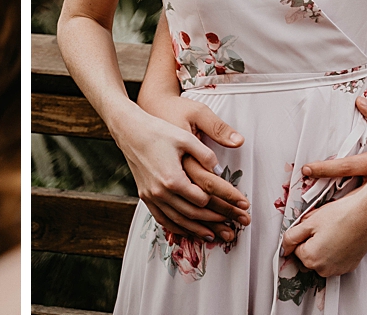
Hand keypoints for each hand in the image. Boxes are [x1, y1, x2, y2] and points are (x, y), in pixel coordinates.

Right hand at [111, 101, 249, 243]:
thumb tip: (219, 169)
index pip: (202, 199)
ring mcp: (151, 196)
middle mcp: (161, 192)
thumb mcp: (185, 137)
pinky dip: (176, 227)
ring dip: (196, 230)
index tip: (236, 205)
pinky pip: (162, 219)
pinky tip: (187, 230)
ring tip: (213, 236)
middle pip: (192, 213)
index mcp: (173, 178)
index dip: (222, 203)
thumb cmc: (158, 131)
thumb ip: (205, 154)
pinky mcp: (145, 196)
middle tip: (231, 227)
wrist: (130, 131)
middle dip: (214, 222)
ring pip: (177, 221)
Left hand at [279, 188, 366, 277]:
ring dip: (322, 248)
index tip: (312, 226)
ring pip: (321, 259)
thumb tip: (284, 248)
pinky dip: (334, 251)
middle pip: (308, 256)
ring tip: (333, 231)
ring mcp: (338, 269)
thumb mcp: (309, 221)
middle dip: (311, 243)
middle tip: (323, 227)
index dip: (302, 235)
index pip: (296, 249)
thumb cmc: (341, 215)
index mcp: (310, 258)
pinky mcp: (349, 266)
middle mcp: (324, 269)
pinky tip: (341, 237)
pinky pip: (334, 261)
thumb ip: (292, 236)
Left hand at [303, 97, 366, 230]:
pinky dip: (366, 225)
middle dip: (327, 201)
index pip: (345, 167)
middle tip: (307, 205)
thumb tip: (360, 101)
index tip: (306, 170)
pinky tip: (352, 228)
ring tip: (325, 219)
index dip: (324, 169)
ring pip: (363, 214)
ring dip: (346, 216)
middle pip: (348, 195)